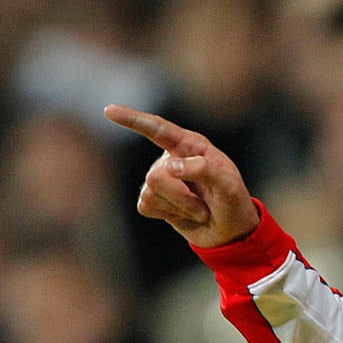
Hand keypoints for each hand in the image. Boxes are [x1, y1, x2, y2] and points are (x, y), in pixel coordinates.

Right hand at [106, 104, 260, 247]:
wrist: (229, 232)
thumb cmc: (233, 203)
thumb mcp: (229, 186)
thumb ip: (203, 170)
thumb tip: (169, 166)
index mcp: (191, 145)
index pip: (158, 129)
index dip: (133, 119)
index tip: (109, 111)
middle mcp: (171, 158)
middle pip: (156, 175)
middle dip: (182, 196)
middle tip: (204, 205)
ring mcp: (160, 179)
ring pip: (151, 191)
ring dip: (180, 206)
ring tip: (198, 209)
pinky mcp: (153, 199)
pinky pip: (146, 206)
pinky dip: (168, 214)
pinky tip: (183, 214)